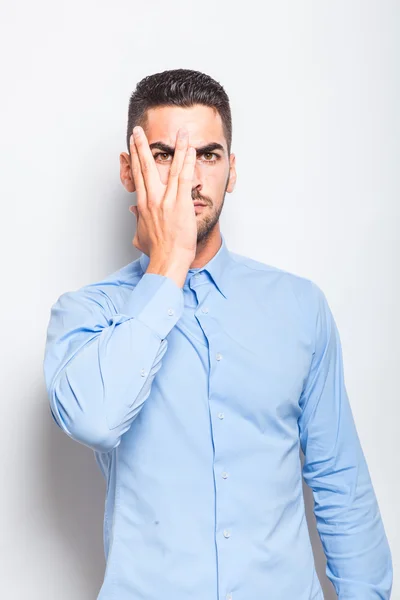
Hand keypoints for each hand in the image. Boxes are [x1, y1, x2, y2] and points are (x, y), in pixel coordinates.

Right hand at [128, 125, 196, 284]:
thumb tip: (134, 213)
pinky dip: (187, 161)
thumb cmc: (157, 252)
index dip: (133, 159)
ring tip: (179, 132)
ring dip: (175, 147)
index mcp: (142, 205)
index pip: (137, 176)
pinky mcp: (180, 203)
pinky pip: (184, 177)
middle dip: (141, 146)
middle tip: (138, 130)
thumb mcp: (141, 236)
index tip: (131, 146)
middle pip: (145, 166)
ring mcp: (166, 200)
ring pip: (170, 167)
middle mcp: (152, 199)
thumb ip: (138, 221)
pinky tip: (190, 149)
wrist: (168, 260)